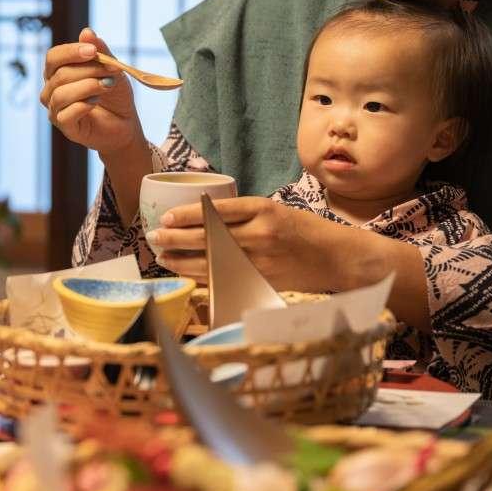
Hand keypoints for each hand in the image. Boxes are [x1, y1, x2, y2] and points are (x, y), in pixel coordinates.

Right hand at [40, 27, 143, 155]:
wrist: (125, 123)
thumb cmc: (114, 94)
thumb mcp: (111, 68)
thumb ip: (100, 51)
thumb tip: (86, 32)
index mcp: (57, 73)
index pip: (53, 57)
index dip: (71, 52)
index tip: (93, 51)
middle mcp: (51, 91)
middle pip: (60, 74)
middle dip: (89, 70)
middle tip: (111, 71)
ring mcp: (55, 110)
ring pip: (61, 94)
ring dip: (88, 86)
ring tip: (107, 85)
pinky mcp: (64, 128)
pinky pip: (66, 114)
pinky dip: (84, 105)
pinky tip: (97, 101)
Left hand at [145, 197, 336, 290]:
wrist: (337, 257)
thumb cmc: (304, 230)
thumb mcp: (274, 209)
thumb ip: (242, 214)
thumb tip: (200, 217)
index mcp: (263, 209)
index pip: (215, 211)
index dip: (187, 215)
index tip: (166, 217)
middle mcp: (260, 234)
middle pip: (207, 237)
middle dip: (176, 238)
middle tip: (154, 237)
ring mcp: (260, 260)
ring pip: (211, 262)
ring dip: (182, 260)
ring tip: (162, 256)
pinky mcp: (261, 281)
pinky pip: (224, 280)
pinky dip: (202, 278)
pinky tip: (185, 274)